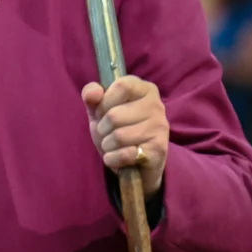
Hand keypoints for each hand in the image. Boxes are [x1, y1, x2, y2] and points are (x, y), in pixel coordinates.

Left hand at [82, 76, 168, 197]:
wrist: (137, 165)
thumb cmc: (118, 130)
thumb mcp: (101, 109)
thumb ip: (92, 95)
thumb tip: (93, 93)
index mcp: (145, 89)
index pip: (122, 86)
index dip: (104, 102)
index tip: (102, 113)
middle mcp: (157, 106)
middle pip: (114, 115)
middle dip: (102, 128)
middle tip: (108, 133)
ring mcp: (160, 128)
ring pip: (119, 136)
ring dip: (107, 145)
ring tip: (113, 146)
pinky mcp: (158, 150)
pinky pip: (125, 154)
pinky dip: (113, 159)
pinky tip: (117, 158)